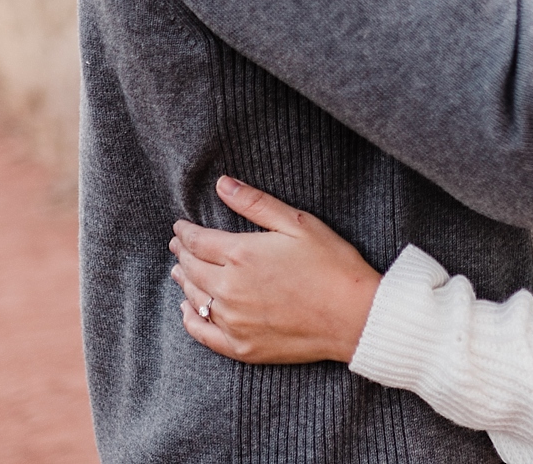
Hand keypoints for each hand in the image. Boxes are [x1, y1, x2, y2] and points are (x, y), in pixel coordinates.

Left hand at [169, 176, 381, 364]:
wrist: (355, 317)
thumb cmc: (332, 265)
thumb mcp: (298, 223)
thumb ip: (255, 203)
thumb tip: (222, 184)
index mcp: (241, 254)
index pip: (198, 241)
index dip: (185, 232)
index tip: (180, 226)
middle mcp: (229, 288)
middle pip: (192, 268)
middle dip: (182, 253)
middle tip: (177, 245)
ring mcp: (233, 321)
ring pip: (195, 298)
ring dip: (184, 281)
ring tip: (179, 271)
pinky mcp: (242, 346)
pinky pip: (203, 333)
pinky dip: (190, 319)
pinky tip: (187, 310)